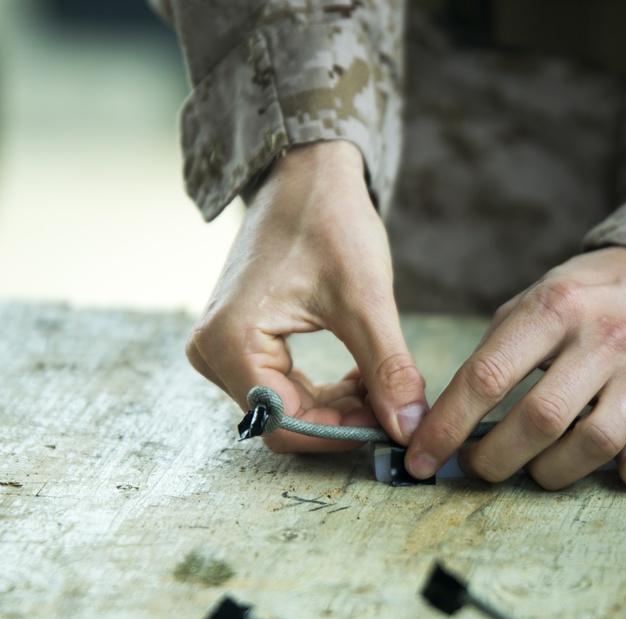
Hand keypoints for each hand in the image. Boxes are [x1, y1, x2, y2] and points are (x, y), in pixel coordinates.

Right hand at [186, 141, 427, 452]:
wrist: (305, 174)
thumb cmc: (329, 222)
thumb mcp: (367, 301)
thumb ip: (388, 369)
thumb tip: (410, 430)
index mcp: (229, 341)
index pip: (286, 422)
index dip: (344, 434)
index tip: (395, 430)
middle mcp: (212, 352)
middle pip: (284, 420)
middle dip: (345, 422)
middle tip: (398, 411)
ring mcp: (222, 348)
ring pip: (288, 408)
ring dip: (340, 408)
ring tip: (387, 387)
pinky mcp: (240, 342)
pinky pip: (285, 388)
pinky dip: (328, 391)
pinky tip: (366, 375)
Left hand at [405, 247, 625, 490]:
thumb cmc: (591, 298)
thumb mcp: (537, 298)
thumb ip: (496, 350)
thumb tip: (446, 416)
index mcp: (556, 307)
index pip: (488, 375)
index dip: (448, 426)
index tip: (421, 459)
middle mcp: (604, 337)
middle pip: (540, 419)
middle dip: (495, 459)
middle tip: (478, 467)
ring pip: (594, 445)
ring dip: (553, 472)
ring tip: (538, 467)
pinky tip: (613, 464)